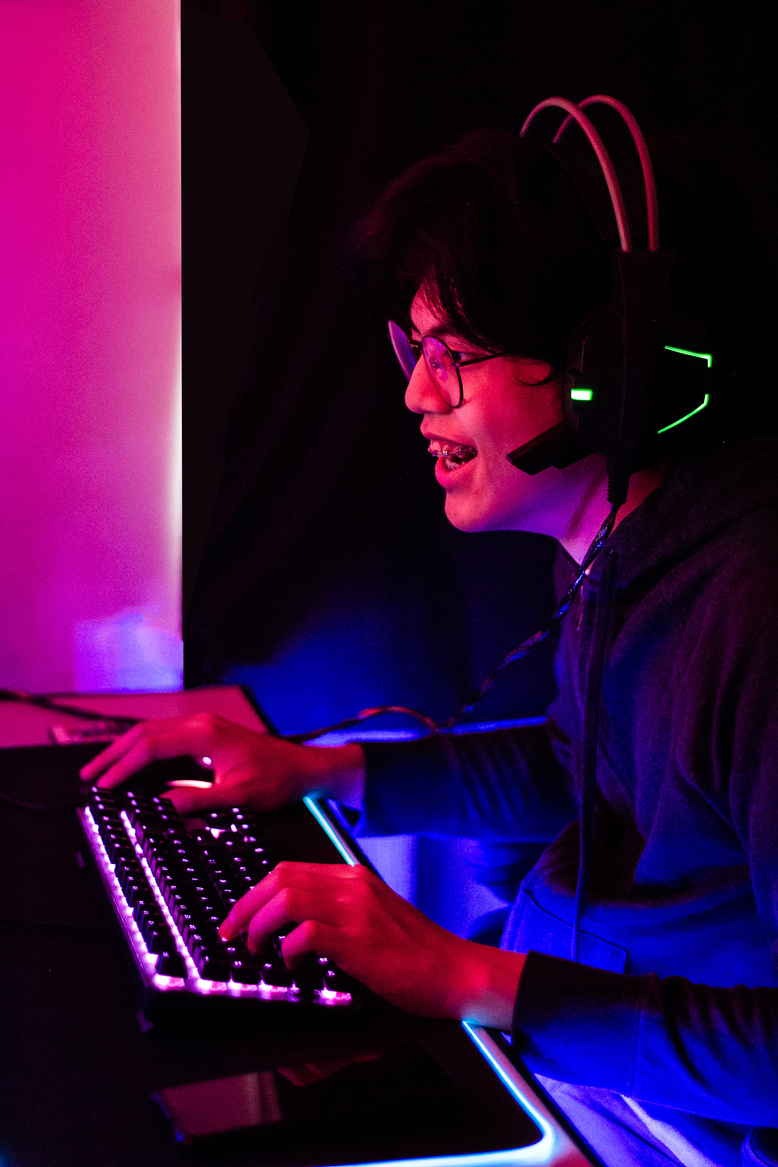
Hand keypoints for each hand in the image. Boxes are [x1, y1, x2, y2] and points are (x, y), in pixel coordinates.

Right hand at [79, 713, 364, 815]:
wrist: (303, 769)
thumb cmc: (277, 782)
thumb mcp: (240, 797)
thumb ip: (200, 801)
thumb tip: (162, 805)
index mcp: (204, 734)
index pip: (150, 747)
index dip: (123, 767)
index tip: (102, 787)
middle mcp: (199, 724)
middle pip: (144, 734)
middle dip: (114, 755)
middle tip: (88, 777)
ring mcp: (202, 727)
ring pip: (152, 734)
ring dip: (125, 752)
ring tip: (101, 772)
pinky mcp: (205, 736)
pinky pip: (165, 739)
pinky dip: (142, 752)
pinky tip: (131, 767)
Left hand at [219, 860, 524, 1027]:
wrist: (457, 972)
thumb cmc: (416, 954)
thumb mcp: (374, 917)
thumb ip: (338, 910)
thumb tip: (290, 923)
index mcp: (353, 877)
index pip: (288, 870)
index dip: (255, 893)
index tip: (238, 918)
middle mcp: (352, 885)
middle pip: (279, 878)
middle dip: (246, 906)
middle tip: (232, 934)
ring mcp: (357, 910)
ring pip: (286, 898)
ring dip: (260, 925)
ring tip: (256, 949)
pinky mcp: (360, 940)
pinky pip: (306, 933)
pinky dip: (288, 948)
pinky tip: (292, 964)